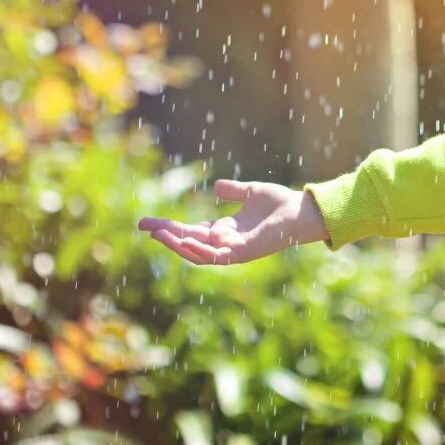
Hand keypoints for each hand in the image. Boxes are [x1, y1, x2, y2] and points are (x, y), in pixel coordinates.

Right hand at [137, 179, 329, 264]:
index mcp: (225, 230)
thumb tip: (216, 186)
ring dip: (177, 244)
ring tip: (158, 234)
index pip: (190, 231)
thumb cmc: (281, 203)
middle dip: (165, 236)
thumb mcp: (251, 192)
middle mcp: (225, 242)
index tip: (148, 223)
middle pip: (188, 242)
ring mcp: (233, 250)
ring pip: (197, 253)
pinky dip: (199, 250)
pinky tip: (185, 241)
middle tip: (143, 228)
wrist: (302, 211)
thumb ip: (234, 191)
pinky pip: (216, 257)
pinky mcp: (242, 253)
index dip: (170, 228)